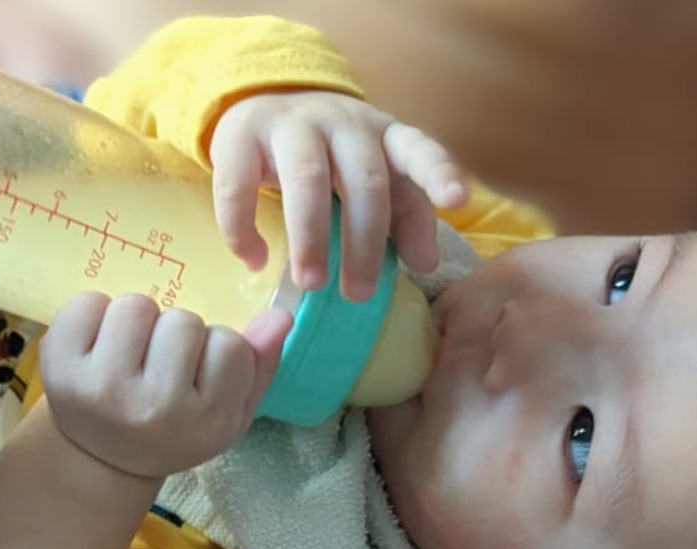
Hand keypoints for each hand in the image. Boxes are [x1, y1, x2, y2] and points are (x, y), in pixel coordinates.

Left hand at [40, 292, 290, 477]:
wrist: (101, 455)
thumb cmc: (175, 424)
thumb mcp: (228, 410)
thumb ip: (260, 365)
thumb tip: (280, 315)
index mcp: (202, 423)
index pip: (229, 344)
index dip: (214, 350)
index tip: (197, 377)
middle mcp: (153, 410)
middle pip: (183, 322)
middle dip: (174, 335)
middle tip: (158, 365)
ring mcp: (102, 389)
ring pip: (138, 306)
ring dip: (137, 322)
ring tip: (129, 353)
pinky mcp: (59, 367)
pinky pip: (89, 302)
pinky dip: (93, 314)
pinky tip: (96, 347)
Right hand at [208, 91, 467, 300]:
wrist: (263, 107)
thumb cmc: (330, 157)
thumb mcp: (373, 179)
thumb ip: (404, 216)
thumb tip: (424, 263)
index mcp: (384, 135)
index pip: (418, 150)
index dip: (438, 173)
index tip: (456, 201)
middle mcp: (343, 123)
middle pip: (364, 180)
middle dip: (364, 241)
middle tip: (358, 293)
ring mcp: (291, 125)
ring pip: (306, 180)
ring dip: (311, 237)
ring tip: (311, 283)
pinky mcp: (240, 136)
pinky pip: (240, 186)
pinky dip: (244, 229)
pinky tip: (254, 260)